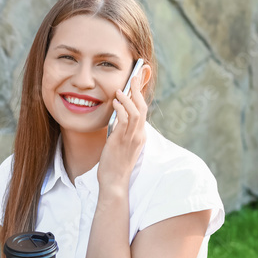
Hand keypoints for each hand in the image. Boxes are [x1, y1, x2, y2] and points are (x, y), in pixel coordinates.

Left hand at [99, 67, 148, 184]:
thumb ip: (122, 131)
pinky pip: (124, 120)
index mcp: (140, 136)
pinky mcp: (121, 141)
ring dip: (129, 98)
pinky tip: (114, 103)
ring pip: (136, 112)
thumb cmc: (115, 165)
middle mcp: (139, 136)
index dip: (140, 95)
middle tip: (134, 76)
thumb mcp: (121, 145)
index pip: (143, 111)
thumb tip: (117, 117)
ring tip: (120, 90)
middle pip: (143, 107)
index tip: (137, 82)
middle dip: (139, 90)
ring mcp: (131, 139)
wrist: (114, 182)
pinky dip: (121, 109)